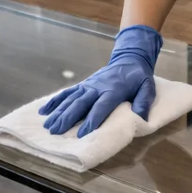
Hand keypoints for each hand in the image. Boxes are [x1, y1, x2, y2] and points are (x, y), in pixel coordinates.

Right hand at [39, 25, 161, 136]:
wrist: (129, 59)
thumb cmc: (138, 77)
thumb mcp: (147, 87)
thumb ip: (144, 101)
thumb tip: (140, 117)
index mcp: (113, 90)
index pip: (101, 106)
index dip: (92, 119)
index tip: (82, 133)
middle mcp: (97, 87)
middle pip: (80, 103)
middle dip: (67, 118)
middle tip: (56, 131)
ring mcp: (88, 85)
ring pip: (71, 99)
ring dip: (58, 112)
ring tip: (48, 125)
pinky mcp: (83, 85)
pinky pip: (67, 93)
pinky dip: (55, 101)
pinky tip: (44, 111)